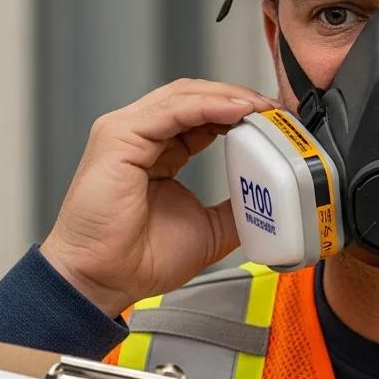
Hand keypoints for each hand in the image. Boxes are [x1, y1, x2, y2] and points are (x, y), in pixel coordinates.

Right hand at [40, 79, 279, 316]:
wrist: (103, 282)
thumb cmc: (138, 260)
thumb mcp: (209, 229)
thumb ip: (236, 208)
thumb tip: (270, 202)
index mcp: (159, 152)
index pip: (204, 115)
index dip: (240, 112)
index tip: (275, 121)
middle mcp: (141, 135)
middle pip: (195, 98)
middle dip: (238, 97)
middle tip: (275, 109)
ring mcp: (126, 132)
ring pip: (184, 97)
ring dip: (228, 97)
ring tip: (262, 108)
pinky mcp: (118, 136)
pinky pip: (171, 110)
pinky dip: (208, 106)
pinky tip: (236, 111)